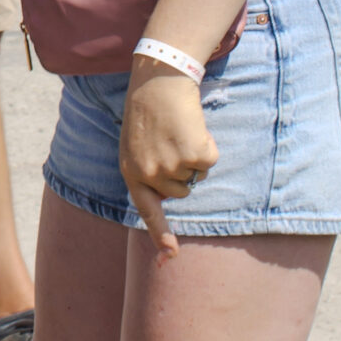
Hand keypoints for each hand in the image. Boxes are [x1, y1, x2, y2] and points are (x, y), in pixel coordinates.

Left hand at [120, 66, 220, 256]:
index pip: (147, 211)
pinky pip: (208, 161)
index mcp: (131, 172)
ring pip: (195, 177)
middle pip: (180, 191)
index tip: (170, 258)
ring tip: (178, 131)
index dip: (160, 235)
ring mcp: (173, 168)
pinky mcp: (194, 157)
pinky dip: (207, 145)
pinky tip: (191, 127)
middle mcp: (151, 175)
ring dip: (193, 157)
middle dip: (181, 170)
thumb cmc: (148, 110)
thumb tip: (169, 192)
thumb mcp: (135, 144)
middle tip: (170, 139)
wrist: (159, 81)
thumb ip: (147, 170)